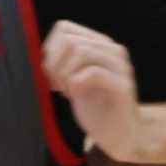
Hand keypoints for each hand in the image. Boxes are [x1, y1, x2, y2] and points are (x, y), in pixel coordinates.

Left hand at [44, 22, 149, 161]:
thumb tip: (42, 54)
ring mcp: (121, 67)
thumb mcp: (72, 81)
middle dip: (55, 65)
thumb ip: (61, 63)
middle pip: (70, 40)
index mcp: (100, 45)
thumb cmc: (96, 109)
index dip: (50, 50)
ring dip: (66, 74)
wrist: (120, 137)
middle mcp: (113, 50)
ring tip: (68, 91)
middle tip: (58, 87)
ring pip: (82, 51)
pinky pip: (94, 73)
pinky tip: (76, 96)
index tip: (51, 75)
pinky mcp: (123, 86)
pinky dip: (77, 84)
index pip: (64, 28)